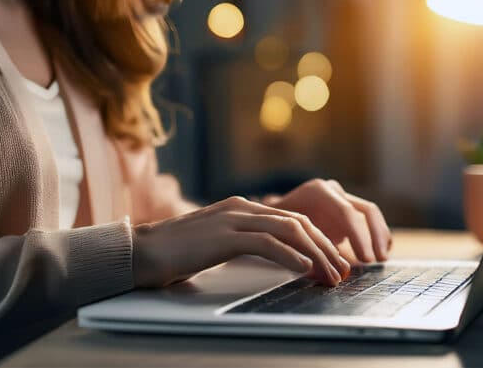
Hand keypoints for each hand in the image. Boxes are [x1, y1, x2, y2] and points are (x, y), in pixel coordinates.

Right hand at [132, 196, 349, 287]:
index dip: (317, 240)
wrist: (141, 251)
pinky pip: (266, 242)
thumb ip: (239, 240)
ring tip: (329, 274)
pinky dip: (290, 255)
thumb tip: (268, 255)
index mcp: (240, 207)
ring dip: (315, 254)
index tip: (332, 260)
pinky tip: (304, 268)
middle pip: (298, 222)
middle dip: (325, 247)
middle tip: (341, 270)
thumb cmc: (174, 252)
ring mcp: (232, 218)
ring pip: (289, 230)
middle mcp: (240, 207)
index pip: (291, 219)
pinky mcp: (224, 236)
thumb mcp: (214, 241)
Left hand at [265, 179, 391, 262]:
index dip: (359, 236)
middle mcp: (334, 190)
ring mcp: (343, 198)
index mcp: (319, 191)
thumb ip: (301, 248)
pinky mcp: (350, 209)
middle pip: (365, 210)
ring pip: (371, 214)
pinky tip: (382, 251)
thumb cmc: (276, 226)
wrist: (274, 215)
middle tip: (376, 260)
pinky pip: (370, 220)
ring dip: (379, 236)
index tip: (364, 259)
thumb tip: (318, 271)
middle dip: (373, 236)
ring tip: (381, 259)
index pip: (346, 212)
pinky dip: (378, 234)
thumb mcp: (284, 234)